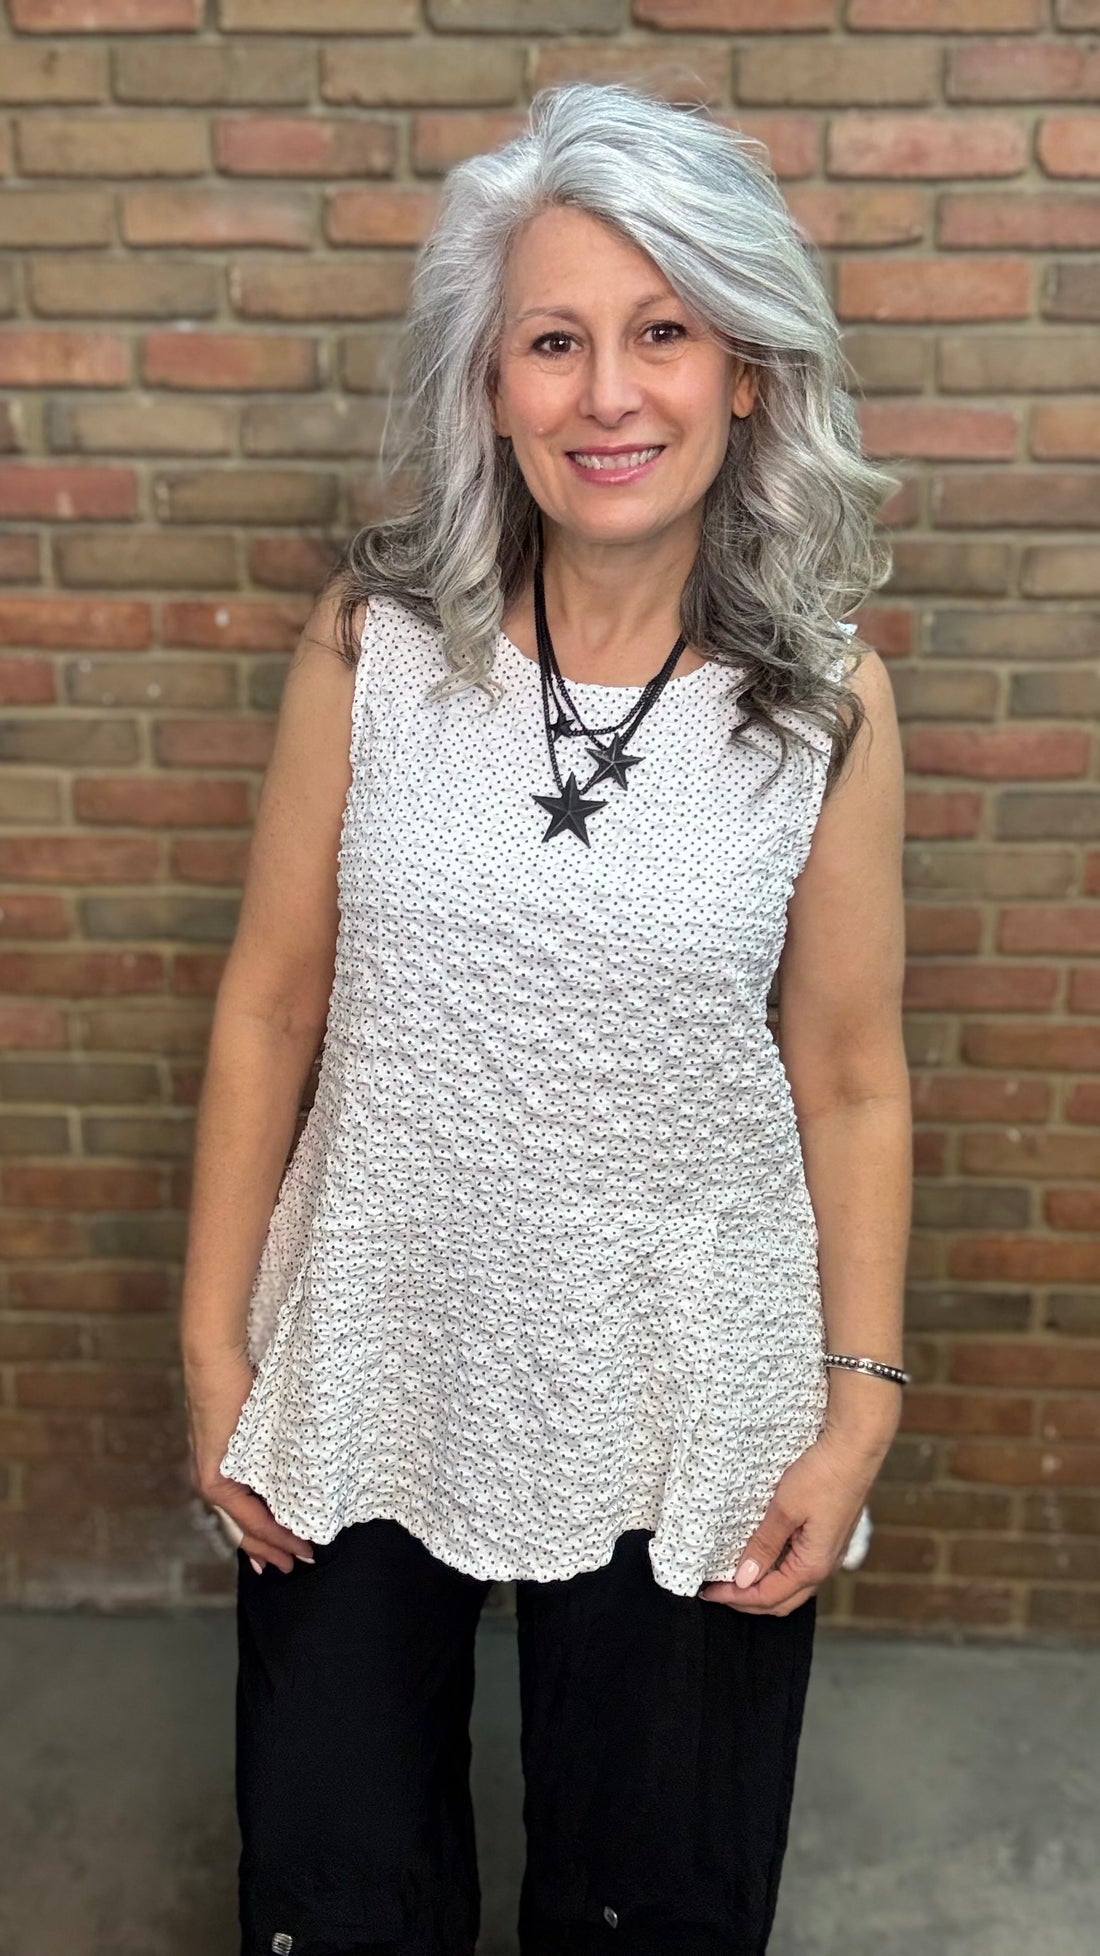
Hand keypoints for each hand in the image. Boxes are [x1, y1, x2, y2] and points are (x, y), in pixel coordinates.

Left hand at [183, 1345, 313, 1575]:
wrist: (217, 1356)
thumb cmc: (242, 1374)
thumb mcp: (260, 1417)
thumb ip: (271, 1440)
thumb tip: (298, 1452)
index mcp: (222, 1465)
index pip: (244, 1510)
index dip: (268, 1535)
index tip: (292, 1549)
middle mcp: (211, 1477)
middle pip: (242, 1527)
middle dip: (271, 1551)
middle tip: (297, 1567)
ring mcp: (210, 1478)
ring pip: (244, 1524)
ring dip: (273, 1545)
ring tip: (300, 1558)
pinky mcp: (213, 1474)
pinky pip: (243, 1511)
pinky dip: (268, 1528)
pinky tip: (288, 1538)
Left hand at [697, 1425, 884, 1615]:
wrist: (855, 1450)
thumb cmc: (823, 1476)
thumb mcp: (784, 1509)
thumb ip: (764, 1546)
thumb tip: (744, 1579)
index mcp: (812, 1566)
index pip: (767, 1597)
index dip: (736, 1598)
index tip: (709, 1591)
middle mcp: (824, 1567)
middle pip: (781, 1601)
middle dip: (748, 1601)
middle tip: (718, 1590)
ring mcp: (828, 1553)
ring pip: (792, 1587)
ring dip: (763, 1588)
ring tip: (735, 1577)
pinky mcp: (828, 1538)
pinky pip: (799, 1567)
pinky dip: (777, 1572)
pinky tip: (761, 1558)